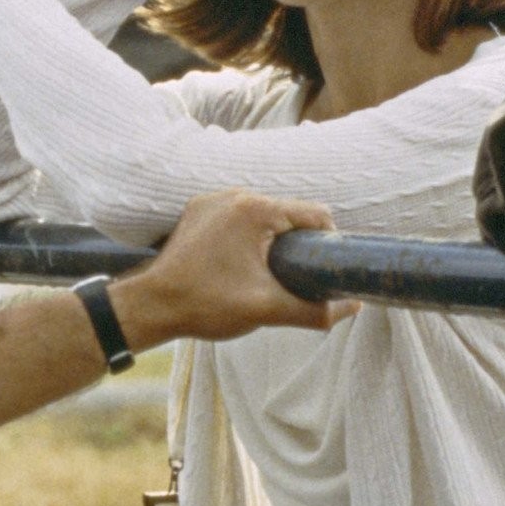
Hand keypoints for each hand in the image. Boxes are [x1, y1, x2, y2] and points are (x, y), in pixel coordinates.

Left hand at [111, 190, 355, 343]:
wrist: (151, 306)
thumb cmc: (206, 304)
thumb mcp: (268, 309)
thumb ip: (315, 310)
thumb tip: (353, 306)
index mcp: (256, 209)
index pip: (314, 214)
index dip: (328, 242)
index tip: (322, 269)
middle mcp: (234, 195)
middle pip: (287, 214)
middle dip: (296, 244)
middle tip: (292, 278)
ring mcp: (212, 200)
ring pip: (261, 216)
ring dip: (270, 240)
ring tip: (264, 274)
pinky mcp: (196, 211)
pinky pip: (235, 218)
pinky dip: (244, 237)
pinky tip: (237, 265)